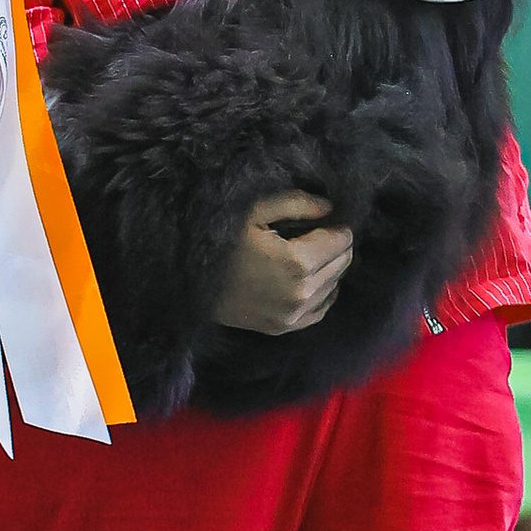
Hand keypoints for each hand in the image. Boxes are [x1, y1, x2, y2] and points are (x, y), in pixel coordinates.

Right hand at [217, 194, 352, 334]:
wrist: (187, 283)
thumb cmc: (219, 241)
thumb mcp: (254, 211)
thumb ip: (297, 203)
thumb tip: (330, 207)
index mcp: (297, 263)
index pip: (342, 240)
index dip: (338, 225)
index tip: (326, 217)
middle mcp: (301, 293)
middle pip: (342, 263)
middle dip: (337, 245)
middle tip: (319, 232)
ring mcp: (292, 315)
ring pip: (335, 285)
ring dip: (330, 267)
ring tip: (312, 253)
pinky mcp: (282, 327)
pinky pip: (321, 310)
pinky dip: (324, 293)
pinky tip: (313, 279)